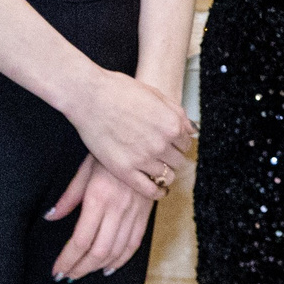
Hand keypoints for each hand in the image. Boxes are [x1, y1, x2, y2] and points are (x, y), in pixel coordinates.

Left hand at [46, 155, 156, 279]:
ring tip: (83, 273)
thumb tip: (51, 217)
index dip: (68, 259)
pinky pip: (135, 243)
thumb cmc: (110, 152)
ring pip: (117, 251)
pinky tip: (109, 267)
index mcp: (99, 197)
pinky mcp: (146, 213)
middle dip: (80, 268)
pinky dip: (122, 259)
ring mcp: (135, 212)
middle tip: (67, 277)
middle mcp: (118, 208)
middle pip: (99, 251)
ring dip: (98, 267)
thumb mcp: (85, 169)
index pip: (81, 240)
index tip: (57, 270)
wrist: (146, 142)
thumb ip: (69, 196)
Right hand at [65, 67, 192, 198]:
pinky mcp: (124, 170)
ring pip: (166, 176)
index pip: (186, 144)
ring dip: (164, 173)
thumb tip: (193, 130)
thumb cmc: (121, 91)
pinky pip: (148, 189)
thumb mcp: (157, 95)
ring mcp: (142, 158)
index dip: (179, 144)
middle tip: (162, 157)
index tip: (171, 145)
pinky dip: (156, 192)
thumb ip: (178, 114)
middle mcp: (161, 143)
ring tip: (157, 171)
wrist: (90, 97)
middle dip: (172, 158)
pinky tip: (157, 190)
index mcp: (172, 125)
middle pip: (178, 161)